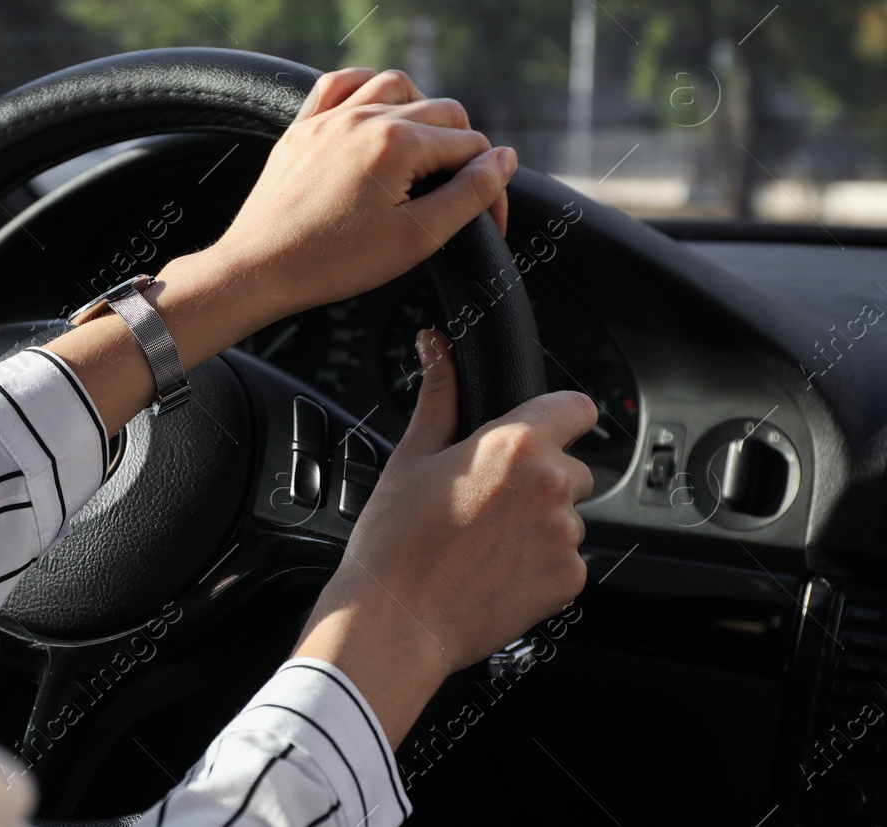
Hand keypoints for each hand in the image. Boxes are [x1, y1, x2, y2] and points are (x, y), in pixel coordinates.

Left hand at [198, 68, 516, 322]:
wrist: (259, 269)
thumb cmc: (334, 262)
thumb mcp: (417, 237)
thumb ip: (470, 194)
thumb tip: (504, 159)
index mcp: (398, 142)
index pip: (471, 147)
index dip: (490, 183)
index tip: (488, 220)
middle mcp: (364, 117)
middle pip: (441, 112)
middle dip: (462, 149)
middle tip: (458, 193)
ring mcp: (329, 118)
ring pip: (395, 86)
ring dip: (421, 110)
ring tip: (426, 153)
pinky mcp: (302, 127)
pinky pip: (340, 84)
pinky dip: (366, 89)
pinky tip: (375, 112)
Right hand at [293, 331, 596, 746]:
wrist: (394, 623)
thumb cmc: (393, 543)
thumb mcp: (410, 457)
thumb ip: (438, 396)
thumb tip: (436, 346)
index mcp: (514, 445)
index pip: (576, 407)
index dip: (554, 417)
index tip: (532, 433)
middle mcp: (550, 486)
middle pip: (568, 465)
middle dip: (537, 477)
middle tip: (484, 498)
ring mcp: (564, 537)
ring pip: (565, 514)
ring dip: (538, 522)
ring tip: (482, 539)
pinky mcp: (567, 580)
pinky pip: (566, 558)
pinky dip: (539, 562)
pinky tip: (494, 568)